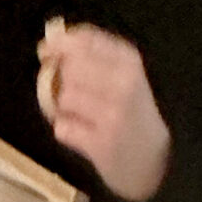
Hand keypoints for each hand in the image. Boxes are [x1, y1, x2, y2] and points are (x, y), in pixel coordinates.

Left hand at [35, 23, 169, 201]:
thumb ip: (90, 55)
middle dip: (62, 80)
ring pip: (64, 98)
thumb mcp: (124, 75)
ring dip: (63, 108)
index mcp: (128, 60)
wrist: (153, 162)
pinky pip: (63, 128)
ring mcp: (113, 115)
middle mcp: (123, 83)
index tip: (47, 52)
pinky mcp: (101, 144)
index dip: (59, 44)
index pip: (84, 39)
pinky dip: (66, 131)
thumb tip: (47, 43)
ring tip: (79, 117)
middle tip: (73, 94)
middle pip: (70, 68)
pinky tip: (82, 135)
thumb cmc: (132, 114)